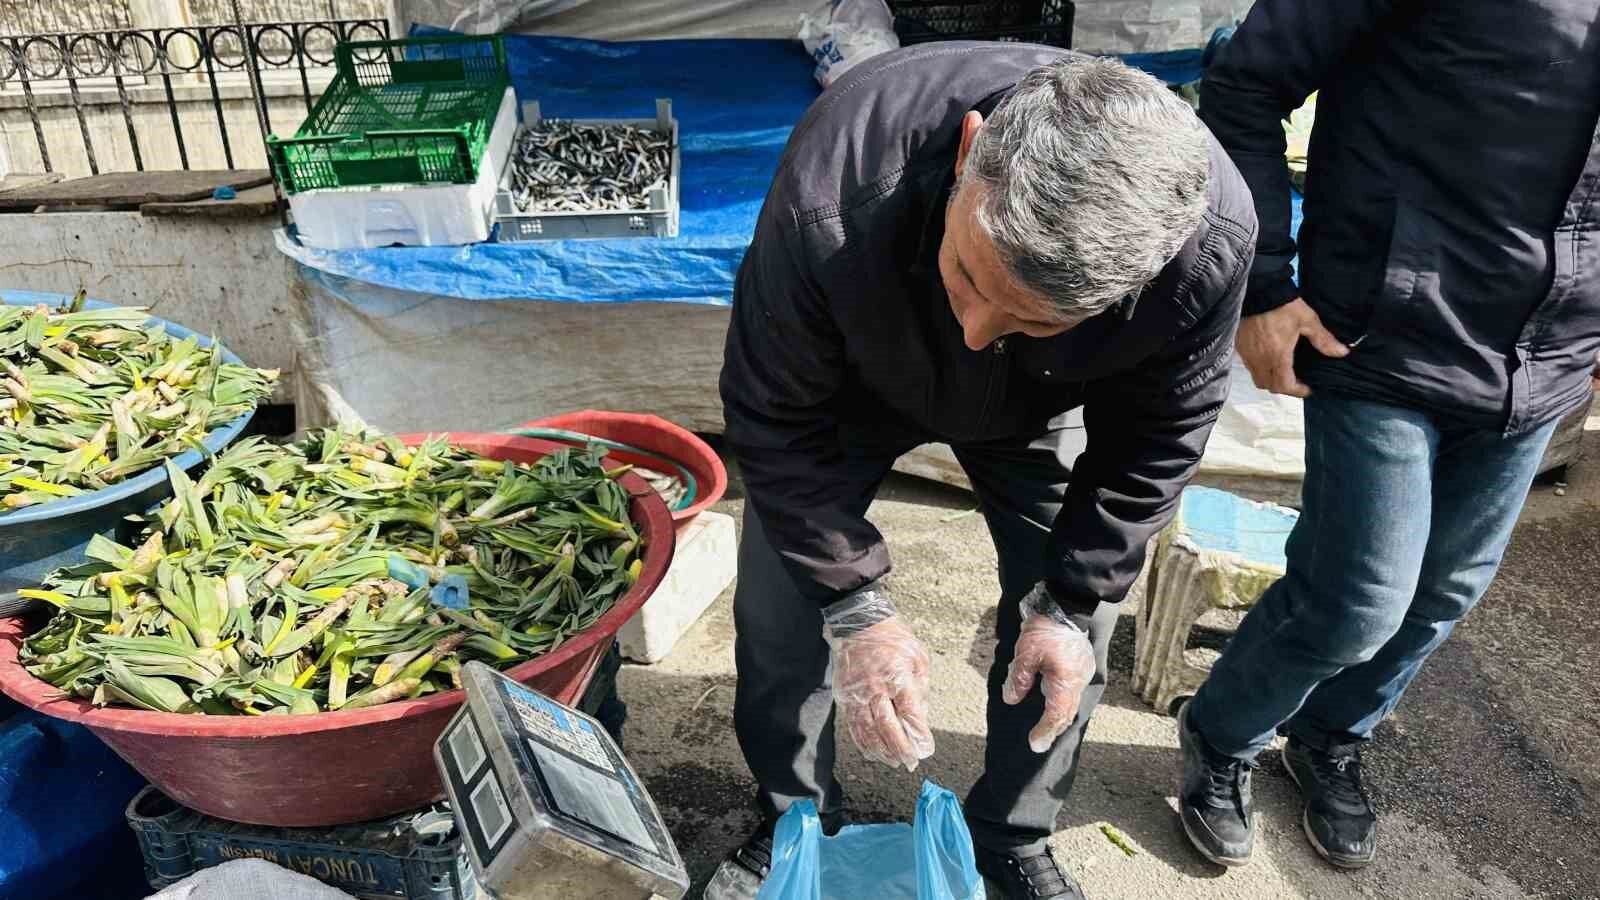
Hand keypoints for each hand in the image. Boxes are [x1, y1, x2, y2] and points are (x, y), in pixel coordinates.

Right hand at [824, 615, 935, 771]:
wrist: (857, 621)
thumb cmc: (892, 637)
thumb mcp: (917, 656)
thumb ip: (920, 686)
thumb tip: (920, 716)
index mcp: (897, 675)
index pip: (909, 713)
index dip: (918, 734)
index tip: (925, 747)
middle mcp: (875, 686)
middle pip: (887, 726)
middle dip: (900, 748)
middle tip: (910, 762)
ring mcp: (857, 692)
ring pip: (867, 730)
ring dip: (881, 750)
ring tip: (893, 761)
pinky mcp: (845, 695)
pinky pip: (853, 724)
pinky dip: (863, 742)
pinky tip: (872, 751)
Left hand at [1003, 603, 1096, 752]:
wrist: (1065, 605)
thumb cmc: (1045, 628)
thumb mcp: (1025, 654)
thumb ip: (1019, 680)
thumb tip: (1011, 698)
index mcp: (1065, 681)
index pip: (1055, 715)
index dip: (1044, 731)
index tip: (1034, 744)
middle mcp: (1078, 680)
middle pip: (1066, 713)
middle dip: (1052, 729)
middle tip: (1039, 742)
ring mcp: (1083, 672)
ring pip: (1071, 703)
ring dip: (1058, 717)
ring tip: (1046, 728)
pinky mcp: (1082, 664)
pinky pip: (1073, 691)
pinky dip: (1063, 702)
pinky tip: (1054, 703)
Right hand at [1236, 298, 1349, 397]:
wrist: (1258, 291)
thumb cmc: (1282, 305)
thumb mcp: (1307, 320)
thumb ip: (1323, 339)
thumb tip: (1342, 352)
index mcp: (1277, 356)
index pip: (1284, 385)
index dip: (1297, 391)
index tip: (1307, 388)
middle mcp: (1260, 359)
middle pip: (1269, 386)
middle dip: (1283, 387)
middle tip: (1296, 381)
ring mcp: (1247, 354)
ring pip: (1257, 378)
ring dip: (1270, 379)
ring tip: (1282, 370)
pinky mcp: (1240, 346)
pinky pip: (1249, 366)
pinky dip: (1260, 368)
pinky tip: (1268, 357)